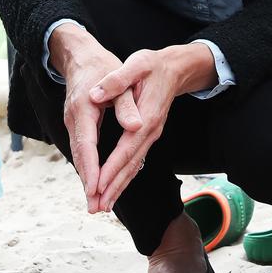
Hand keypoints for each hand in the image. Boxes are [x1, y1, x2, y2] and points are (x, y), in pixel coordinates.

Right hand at [49, 24, 141, 212]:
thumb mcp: (119, 76)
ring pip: (79, 155)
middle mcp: (74, 118)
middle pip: (80, 156)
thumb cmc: (102, 64)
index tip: (96, 190)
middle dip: (88, 183)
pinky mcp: (76, 123)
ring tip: (96, 203)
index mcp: (85, 108)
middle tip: (96, 209)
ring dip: (87, 179)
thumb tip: (135, 126)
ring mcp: (72, 122)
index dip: (91, 169)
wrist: (80, 55)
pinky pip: (81, 150)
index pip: (87, 144)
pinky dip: (86, 167)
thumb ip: (126, 102)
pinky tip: (93, 181)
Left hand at [88, 42, 216, 210]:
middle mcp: (150, 131)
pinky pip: (135, 161)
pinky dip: (124, 176)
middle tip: (97, 207)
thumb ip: (117, 80)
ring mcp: (151, 135)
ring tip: (102, 205)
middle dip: (113, 187)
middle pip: (130, 165)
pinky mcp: (148, 135)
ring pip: (133, 167)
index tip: (97, 187)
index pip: (126, 149)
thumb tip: (97, 95)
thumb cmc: (152, 65)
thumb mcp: (135, 65)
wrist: (174, 68)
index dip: (111, 169)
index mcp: (146, 116)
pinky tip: (114, 187)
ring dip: (118, 187)